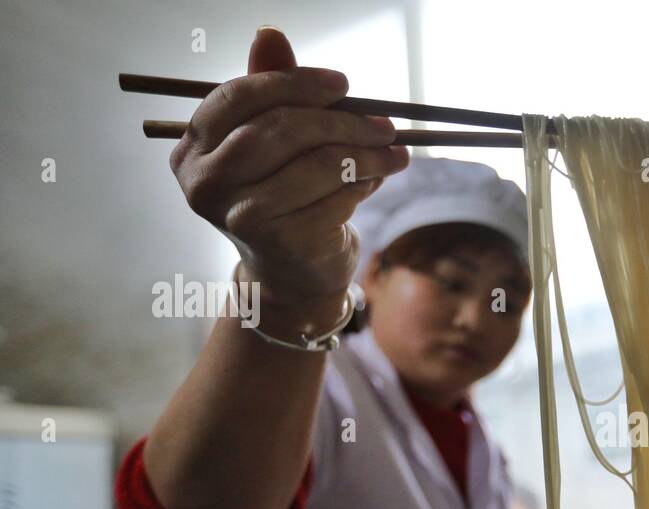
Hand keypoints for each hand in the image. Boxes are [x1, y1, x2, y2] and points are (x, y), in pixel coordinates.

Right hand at [168, 27, 408, 312]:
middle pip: (280, 129)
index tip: (343, 84)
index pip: (239, 97)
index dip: (295, 84)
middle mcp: (205, 184)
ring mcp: (240, 216)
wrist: (292, 274)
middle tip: (385, 124)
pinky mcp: (282, 242)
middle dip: (342, 121)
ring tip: (394, 154)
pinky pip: (336, 198)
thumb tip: (269, 32)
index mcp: (192, 149)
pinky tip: (375, 182)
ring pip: (316, 164)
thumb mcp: (275, 144)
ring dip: (366, 154)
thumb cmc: (284, 197)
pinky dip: (363, 185)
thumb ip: (273, 92)